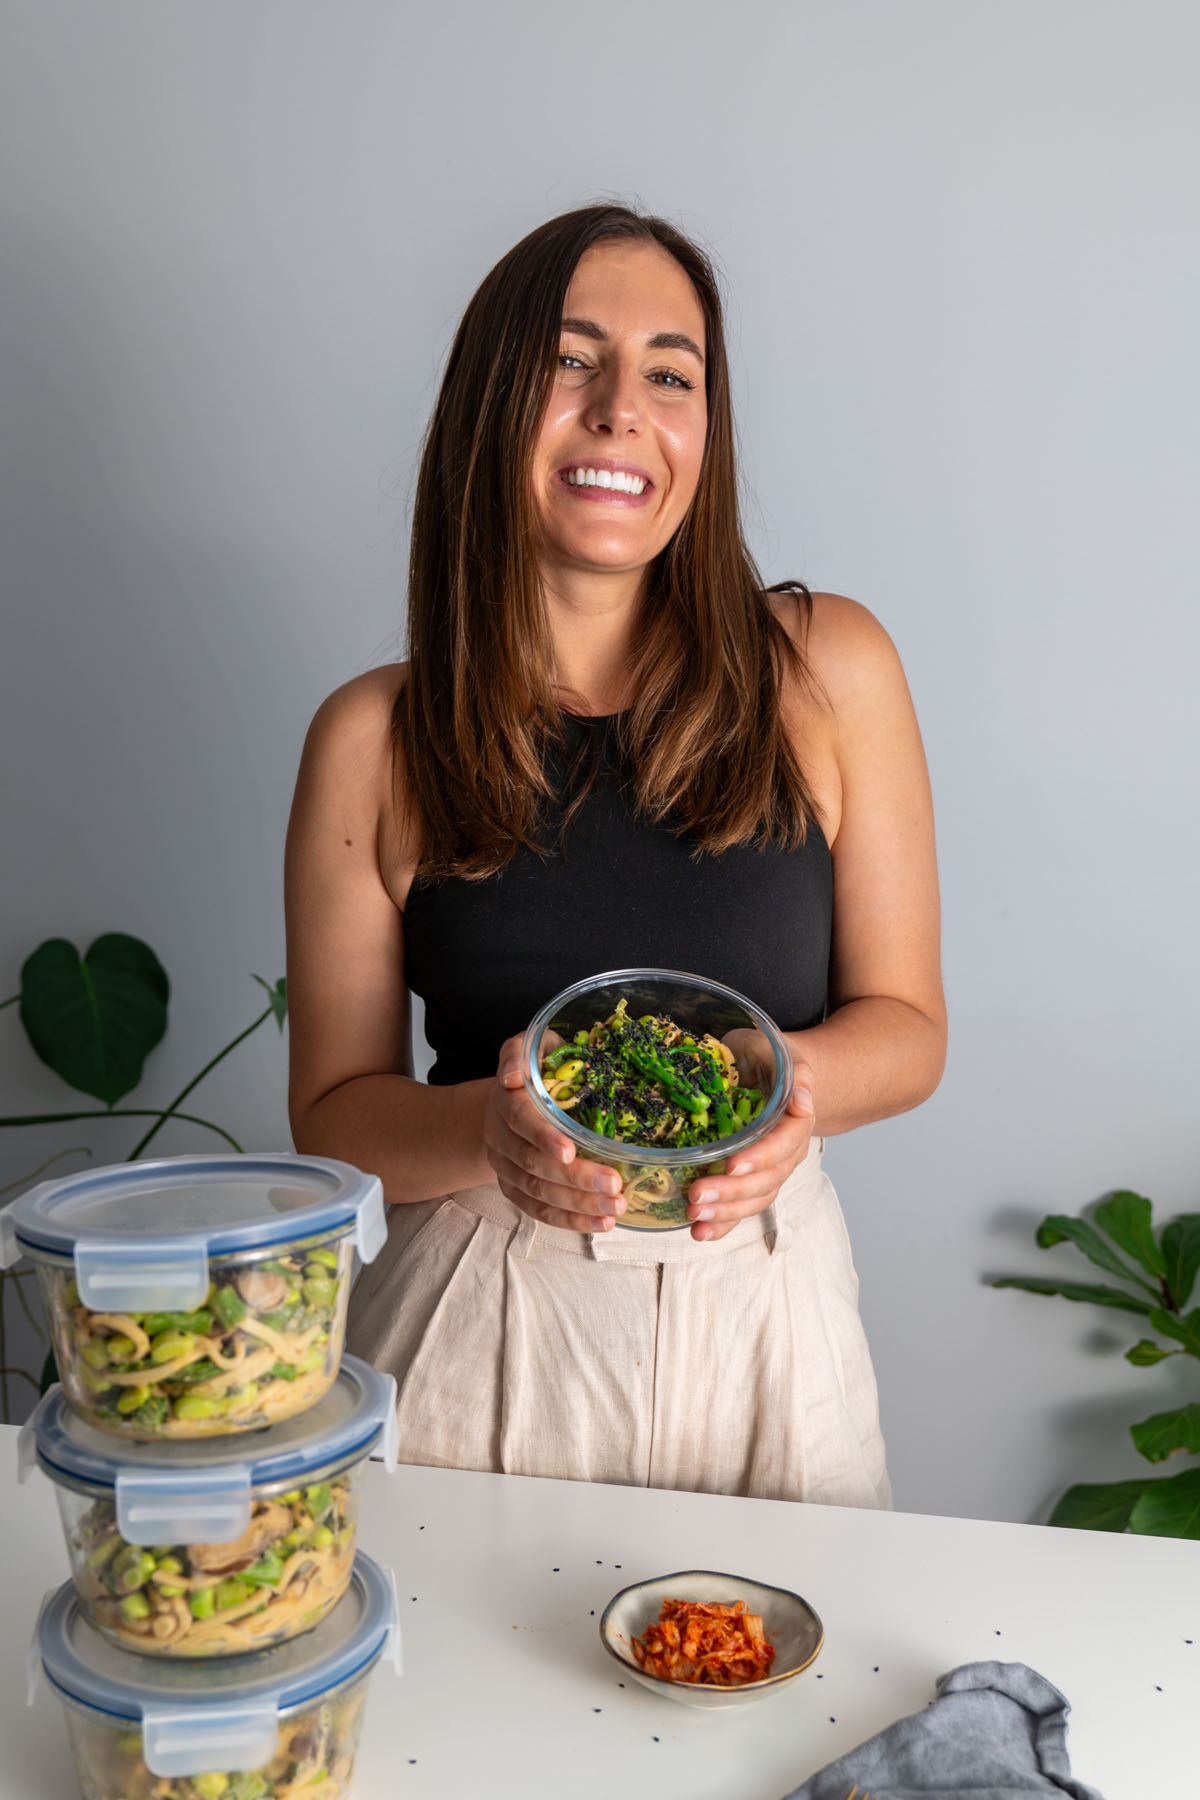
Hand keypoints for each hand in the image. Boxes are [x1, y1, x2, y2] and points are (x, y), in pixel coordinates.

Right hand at [483, 1034, 627, 1232]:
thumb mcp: (533, 1046)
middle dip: (574, 1178)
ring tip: (615, 1208)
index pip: (520, 1120)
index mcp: (506, 1099)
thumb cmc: (536, 1067)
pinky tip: (601, 1223)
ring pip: (537, 1192)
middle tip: (613, 1184)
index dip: (543, 1137)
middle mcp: (499, 1136)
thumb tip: (513, 1076)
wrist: (509, 1097)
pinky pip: (539, 1211)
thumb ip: (521, 1051)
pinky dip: (570, 1221)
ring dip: (578, 1204)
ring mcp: (505, 1166)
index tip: (570, 1151)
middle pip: (532, 1163)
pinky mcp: (514, 1188)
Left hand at [685, 1033, 814, 1243]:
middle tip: (697, 1195)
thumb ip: (795, 1072)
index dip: (760, 1157)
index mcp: (795, 1122)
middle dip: (731, 1191)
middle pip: (766, 1180)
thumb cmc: (768, 1057)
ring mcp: (767, 1171)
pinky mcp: (747, 1181)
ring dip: (725, 1212)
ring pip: (754, 1200)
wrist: (766, 1069)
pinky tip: (700, 1233)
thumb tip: (803, 1101)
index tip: (731, 1163)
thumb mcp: (778, 1052)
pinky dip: (722, 1224)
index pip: (784, 1145)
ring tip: (694, 1215)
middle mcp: (785, 1153)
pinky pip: (740, 1208)